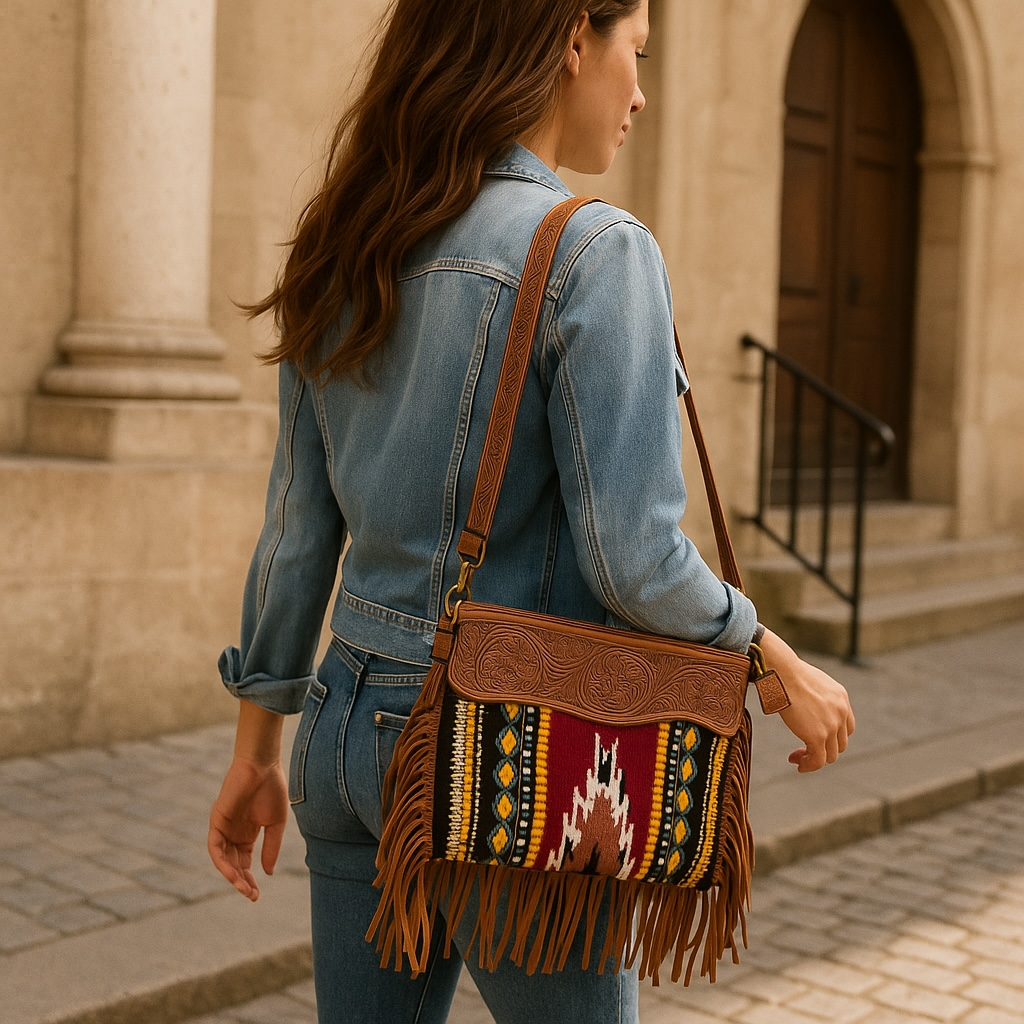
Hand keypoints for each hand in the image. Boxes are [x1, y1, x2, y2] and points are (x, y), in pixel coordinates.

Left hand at [208, 755, 288, 900]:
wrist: (262, 766)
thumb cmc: (272, 789)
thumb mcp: (276, 823)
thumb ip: (271, 847)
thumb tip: (267, 873)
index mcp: (248, 834)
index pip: (245, 862)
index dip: (250, 879)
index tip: (256, 895)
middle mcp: (233, 834)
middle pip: (234, 865)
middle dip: (242, 882)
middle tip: (251, 896)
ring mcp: (223, 828)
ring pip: (223, 860)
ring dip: (232, 876)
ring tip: (243, 888)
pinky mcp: (216, 821)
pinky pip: (215, 848)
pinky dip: (222, 862)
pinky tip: (233, 873)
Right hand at [759, 628, 854, 772]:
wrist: (782, 671)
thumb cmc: (786, 671)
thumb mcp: (809, 681)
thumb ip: (813, 694)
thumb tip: (797, 698)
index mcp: (841, 698)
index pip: (846, 727)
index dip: (831, 737)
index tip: (812, 737)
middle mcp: (841, 712)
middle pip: (839, 743)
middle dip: (822, 749)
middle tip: (803, 750)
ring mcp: (831, 726)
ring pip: (830, 755)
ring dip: (814, 760)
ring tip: (797, 758)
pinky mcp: (818, 736)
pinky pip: (818, 760)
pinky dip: (808, 766)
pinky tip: (797, 764)